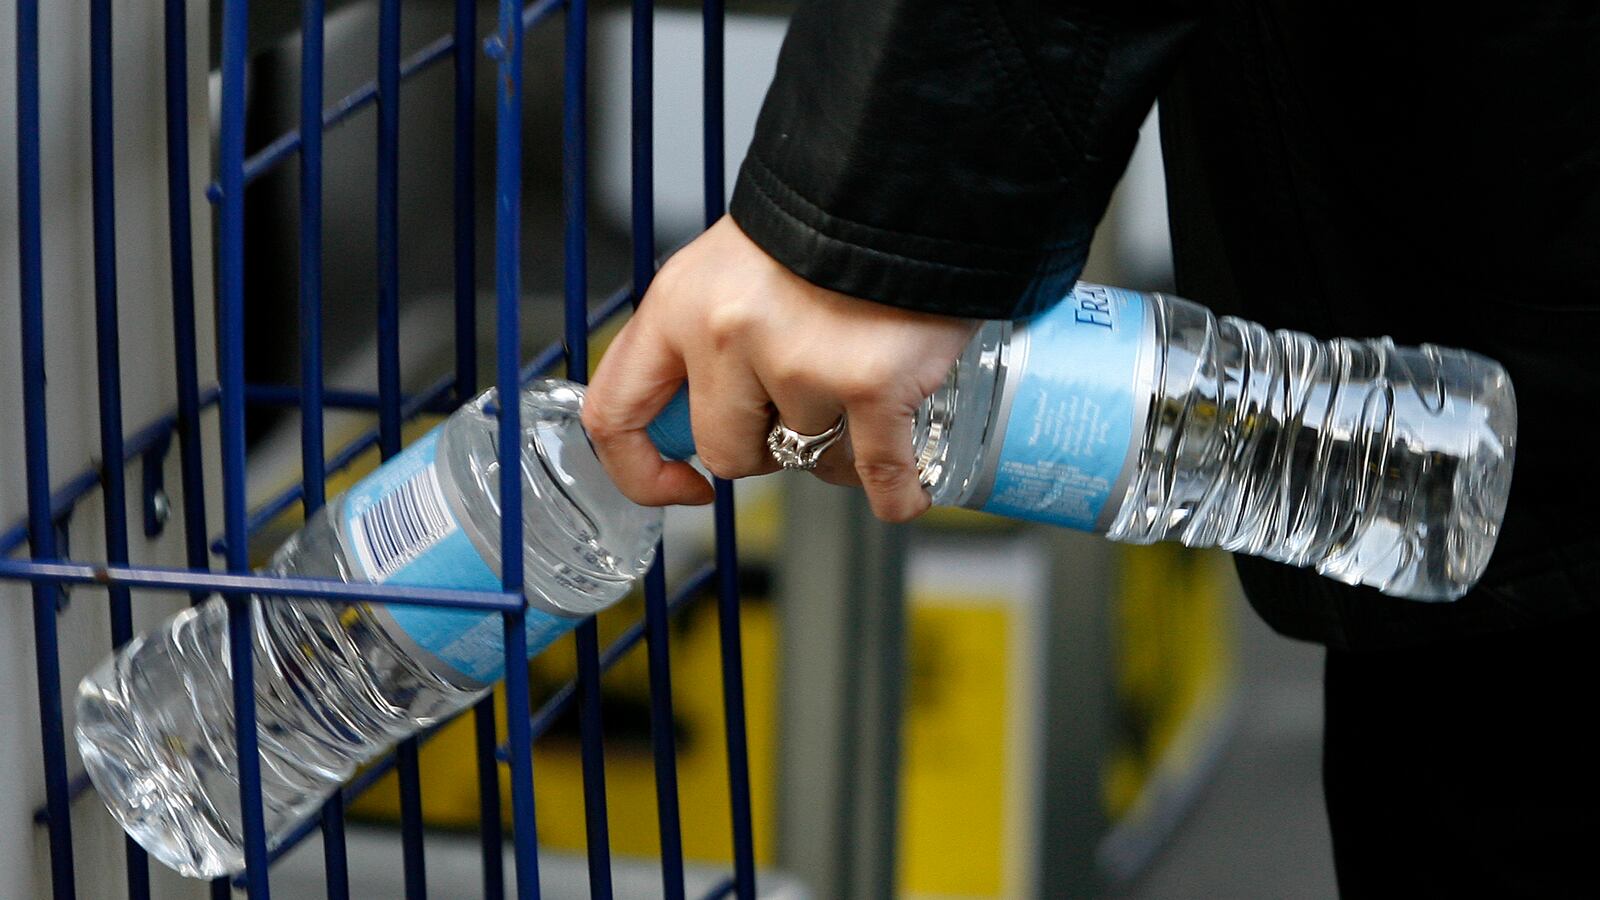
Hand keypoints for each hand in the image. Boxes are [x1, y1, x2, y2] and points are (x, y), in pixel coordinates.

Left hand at [583, 216, 977, 522]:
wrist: (902, 182)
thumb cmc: (822, 228)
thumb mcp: (726, 271)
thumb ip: (700, 343)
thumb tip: (697, 426)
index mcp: (678, 304)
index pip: (616, 413)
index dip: (641, 470)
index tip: (680, 483)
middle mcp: (726, 335)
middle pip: (726, 451)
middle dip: (767, 449)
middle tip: (803, 411)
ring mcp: (798, 363)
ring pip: (809, 458)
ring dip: (840, 445)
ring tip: (864, 398)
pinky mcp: (868, 382)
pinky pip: (878, 473)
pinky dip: (898, 494)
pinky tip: (906, 494)